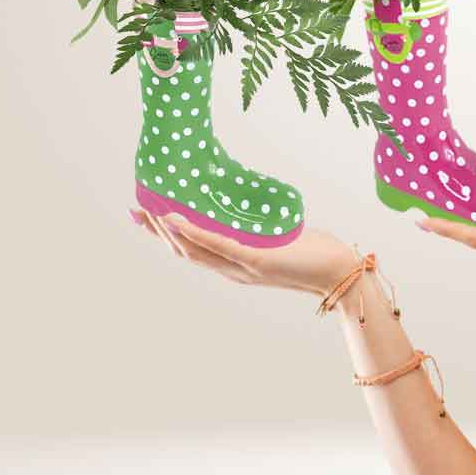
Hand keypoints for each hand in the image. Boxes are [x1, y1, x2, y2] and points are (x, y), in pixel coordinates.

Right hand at [129, 208, 360, 299]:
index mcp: (234, 265)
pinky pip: (217, 246)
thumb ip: (263, 227)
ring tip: (150, 210)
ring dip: (168, 230)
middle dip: (157, 231)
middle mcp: (232, 270)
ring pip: (193, 250)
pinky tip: (177, 219)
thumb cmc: (314, 252)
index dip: (166, 234)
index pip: (191, 250)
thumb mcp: (280, 237)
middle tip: (137, 208)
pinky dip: (194, 233)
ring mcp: (242, 267)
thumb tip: (254, 203)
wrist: (338, 272)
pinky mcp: (256, 261)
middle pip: (183, 251)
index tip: (145, 214)